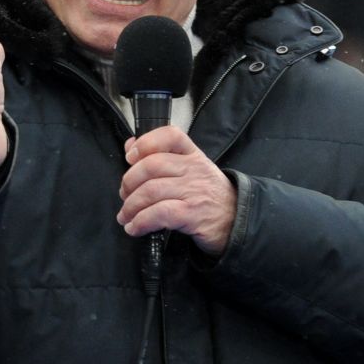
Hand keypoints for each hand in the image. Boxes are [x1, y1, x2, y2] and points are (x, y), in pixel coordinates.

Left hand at [116, 126, 235, 255]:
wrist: (238, 222)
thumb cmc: (207, 196)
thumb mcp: (190, 171)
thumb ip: (160, 157)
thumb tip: (129, 147)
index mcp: (192, 154)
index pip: (170, 135)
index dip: (145, 143)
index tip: (130, 157)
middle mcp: (194, 169)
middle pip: (151, 166)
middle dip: (129, 182)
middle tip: (125, 195)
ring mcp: (194, 191)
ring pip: (151, 191)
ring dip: (130, 206)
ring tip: (125, 216)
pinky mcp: (193, 215)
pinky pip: (159, 214)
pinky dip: (140, 222)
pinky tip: (135, 227)